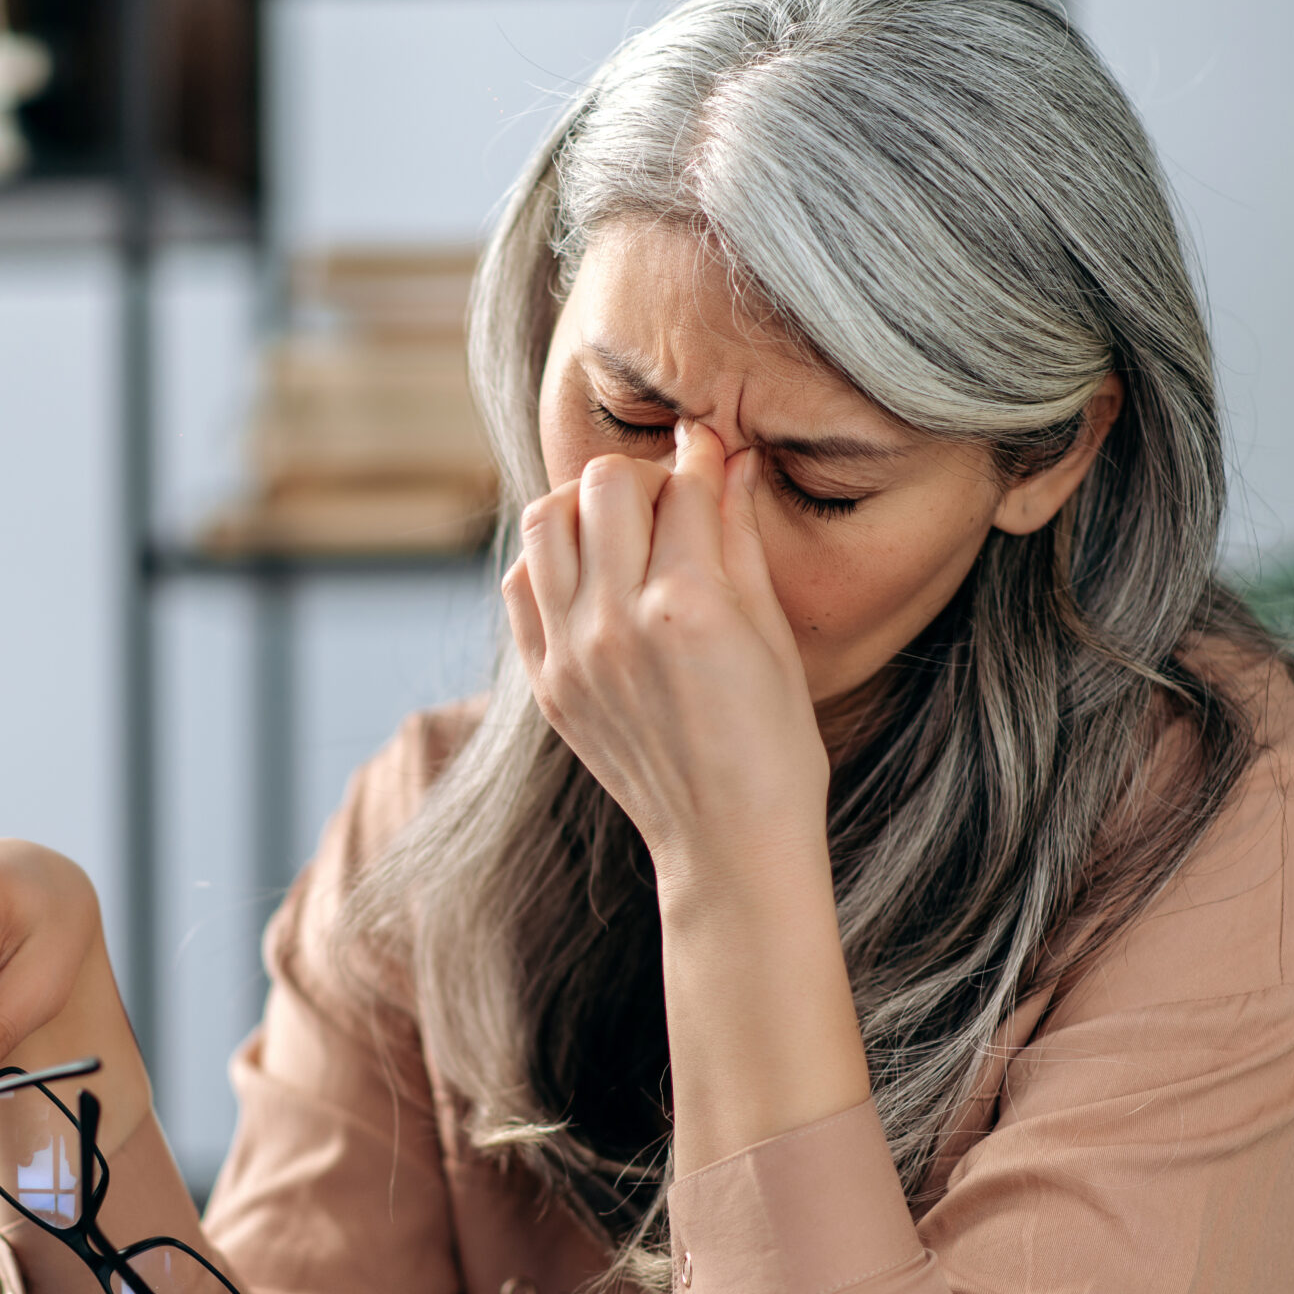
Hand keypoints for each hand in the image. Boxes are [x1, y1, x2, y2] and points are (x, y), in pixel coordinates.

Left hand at [500, 419, 830, 902]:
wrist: (727, 841)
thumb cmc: (773, 743)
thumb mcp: (773, 635)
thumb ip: (741, 539)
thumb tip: (728, 460)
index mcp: (689, 607)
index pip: (683, 487)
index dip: (704, 459)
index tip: (712, 451)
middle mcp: (617, 623)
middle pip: (604, 485)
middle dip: (644, 476)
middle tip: (670, 503)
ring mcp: (571, 654)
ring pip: (545, 520)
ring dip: (584, 507)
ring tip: (621, 531)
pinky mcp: (546, 682)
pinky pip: (520, 584)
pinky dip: (549, 560)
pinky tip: (590, 574)